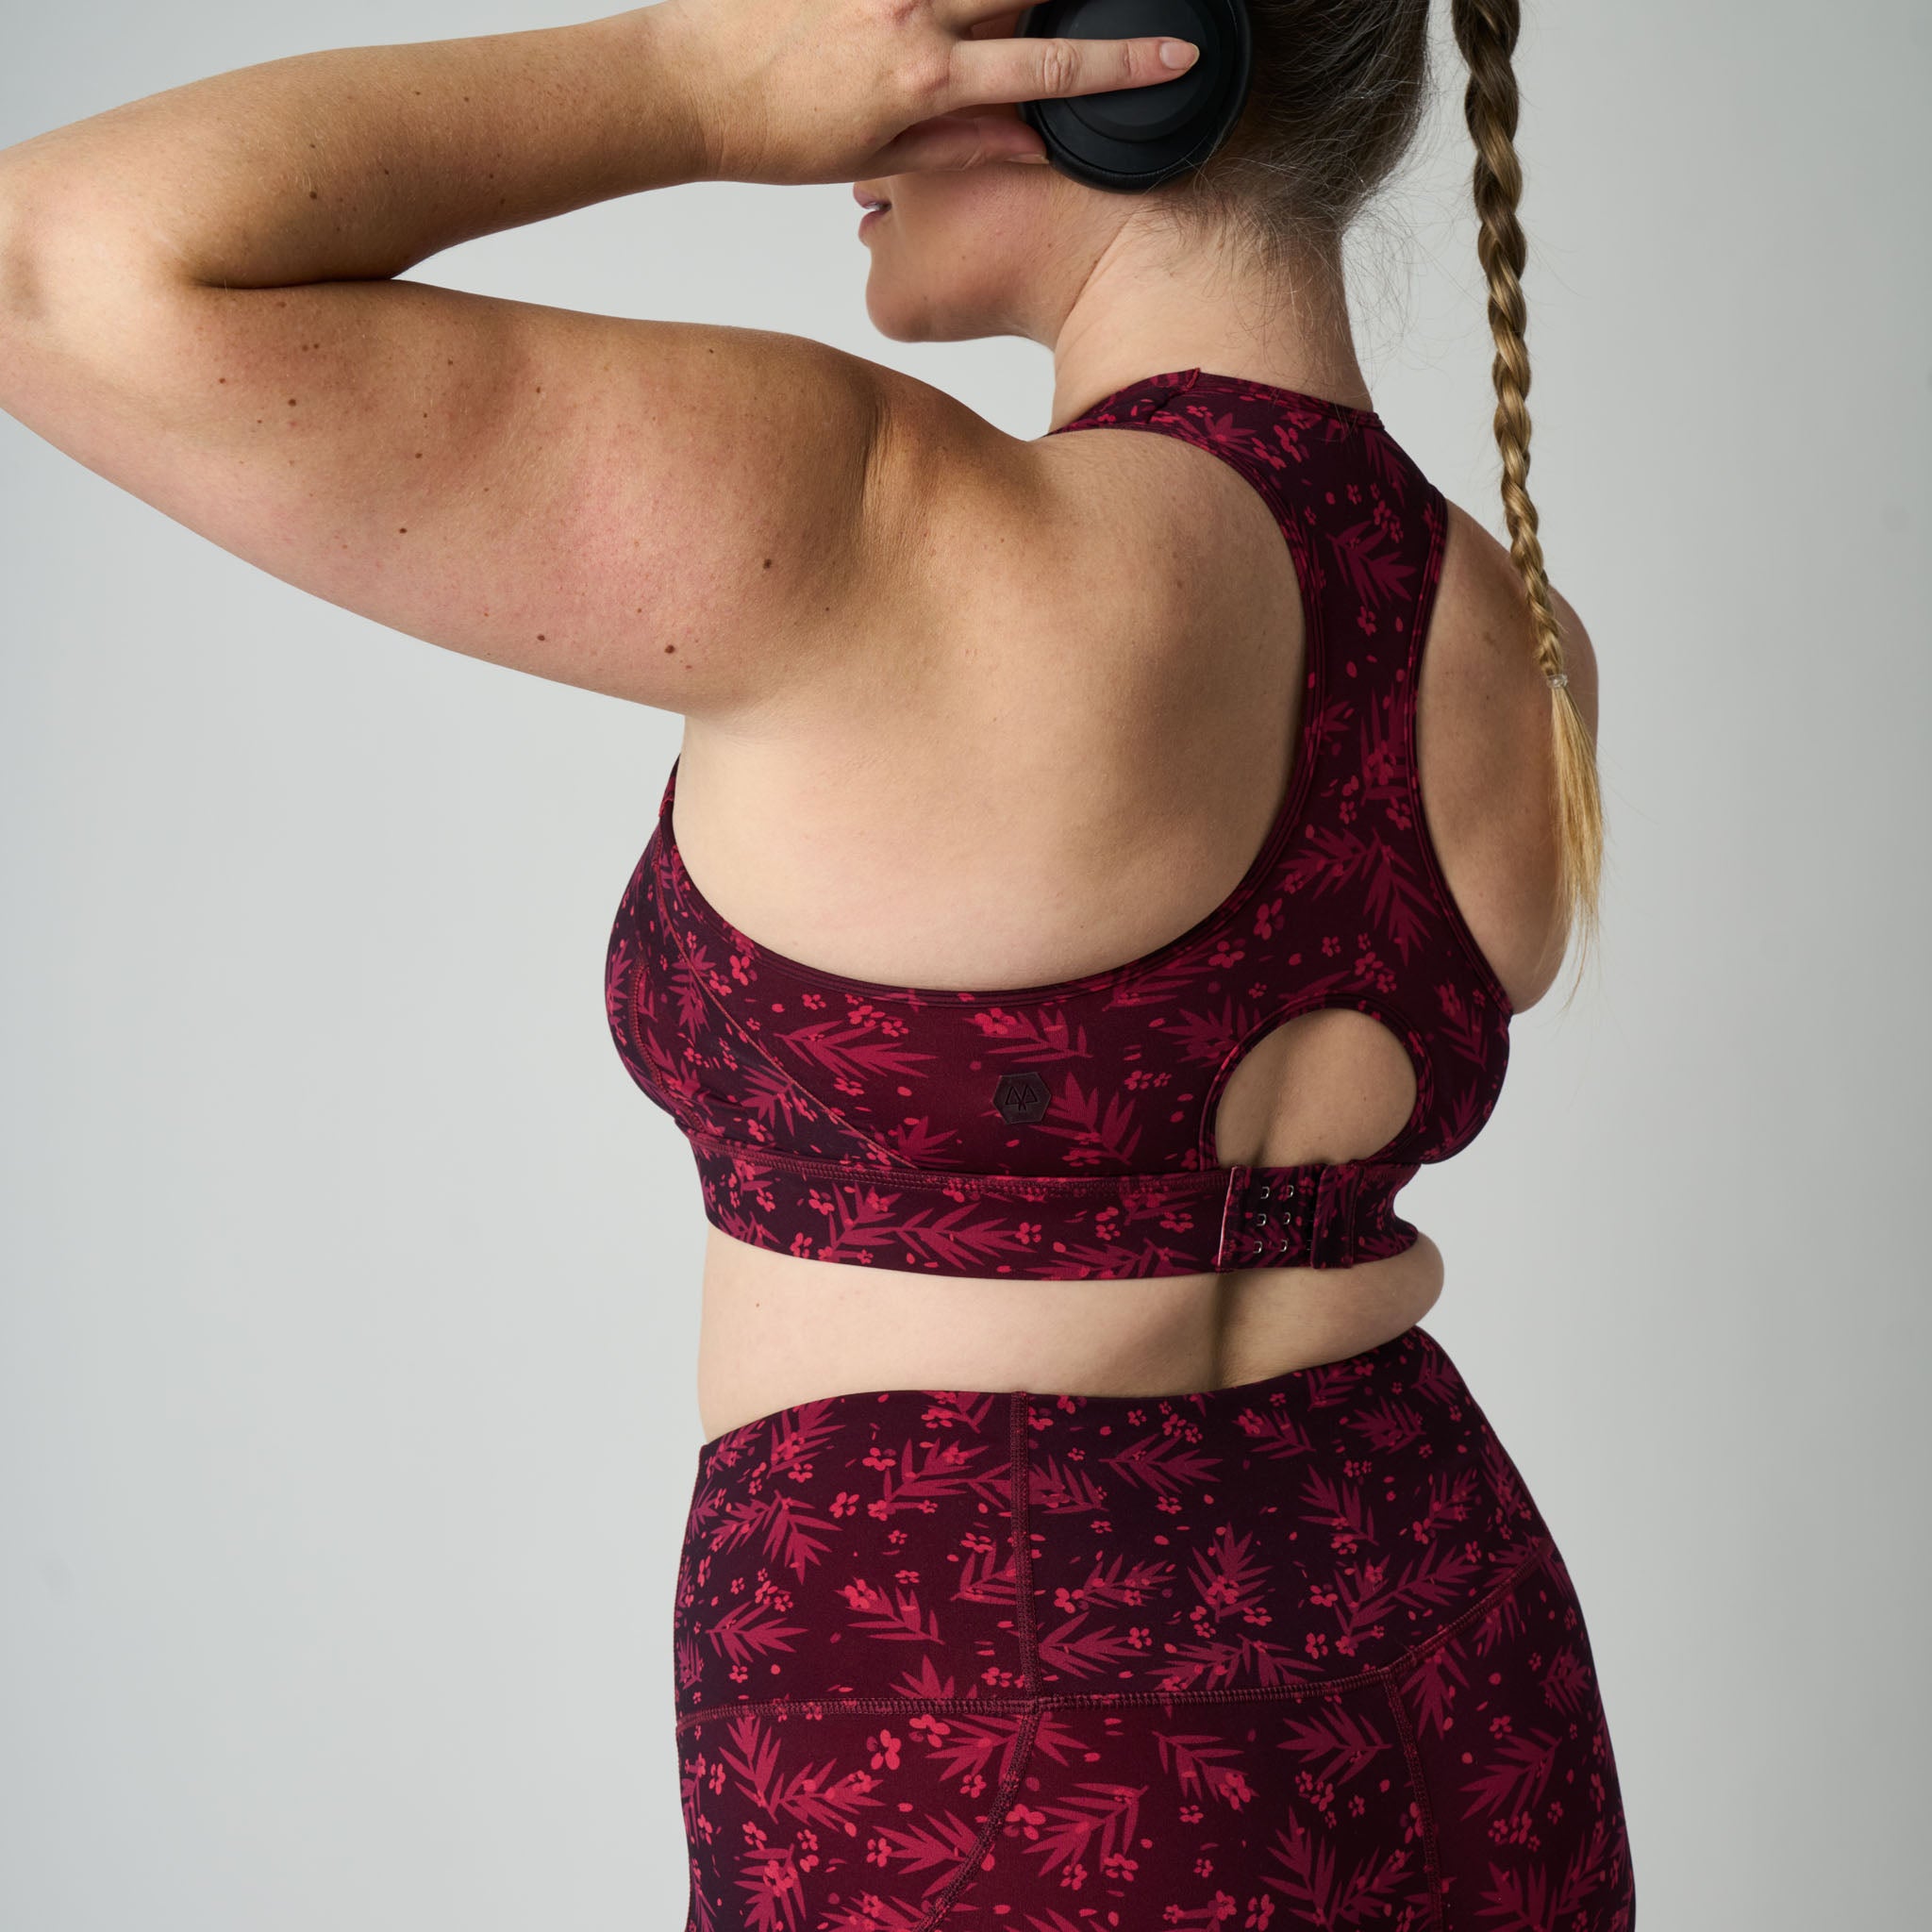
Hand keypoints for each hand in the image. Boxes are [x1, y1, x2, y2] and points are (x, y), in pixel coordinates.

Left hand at [646, 0, 1199, 184]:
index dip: (1120, 63)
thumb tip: (1036, 138)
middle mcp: (911, 9)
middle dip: (1072, 0)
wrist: (685, 89)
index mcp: (928, 76)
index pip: (1049, 69)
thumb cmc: (772, 135)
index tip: (1175, 54)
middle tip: (1099, 11)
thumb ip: (964, 139)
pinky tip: (938, 12)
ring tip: (1028, 15)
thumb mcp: (880, 155)